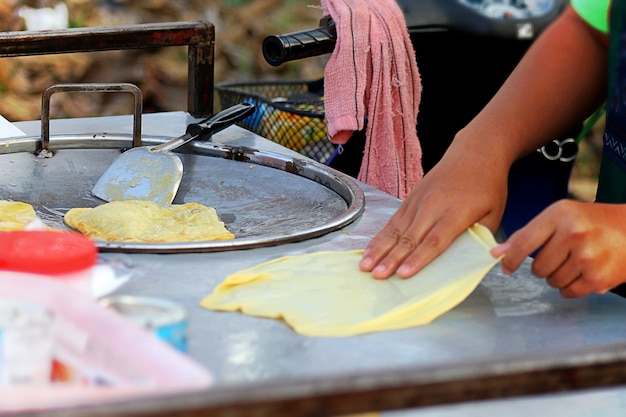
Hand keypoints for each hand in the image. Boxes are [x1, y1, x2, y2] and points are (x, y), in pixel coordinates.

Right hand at [359, 145, 508, 278]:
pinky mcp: (410, 198)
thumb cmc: (487, 186)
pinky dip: (380, 237)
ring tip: (365, 266)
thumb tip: (469, 262)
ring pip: (396, 230)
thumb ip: (481, 238)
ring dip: (379, 249)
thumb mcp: (495, 213)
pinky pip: (393, 221)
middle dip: (391, 258)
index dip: (418, 259)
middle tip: (376, 275)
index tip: (403, 274)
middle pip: (409, 237)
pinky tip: (370, 250)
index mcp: (456, 213)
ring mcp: (418, 201)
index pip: (434, 241)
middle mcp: (433, 206)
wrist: (475, 152)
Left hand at [491, 200, 625, 296]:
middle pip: (537, 268)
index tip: (506, 267)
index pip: (524, 242)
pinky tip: (583, 272)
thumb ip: (527, 233)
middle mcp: (574, 234)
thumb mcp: (560, 216)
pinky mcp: (599, 278)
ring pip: (552, 282)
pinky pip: (568, 292)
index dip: (511, 259)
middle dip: (543, 267)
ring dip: (558, 277)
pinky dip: (570, 287)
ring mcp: (588, 257)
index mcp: (560, 215)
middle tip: (559, 256)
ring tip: (574, 262)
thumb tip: (497, 253)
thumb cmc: (591, 222)